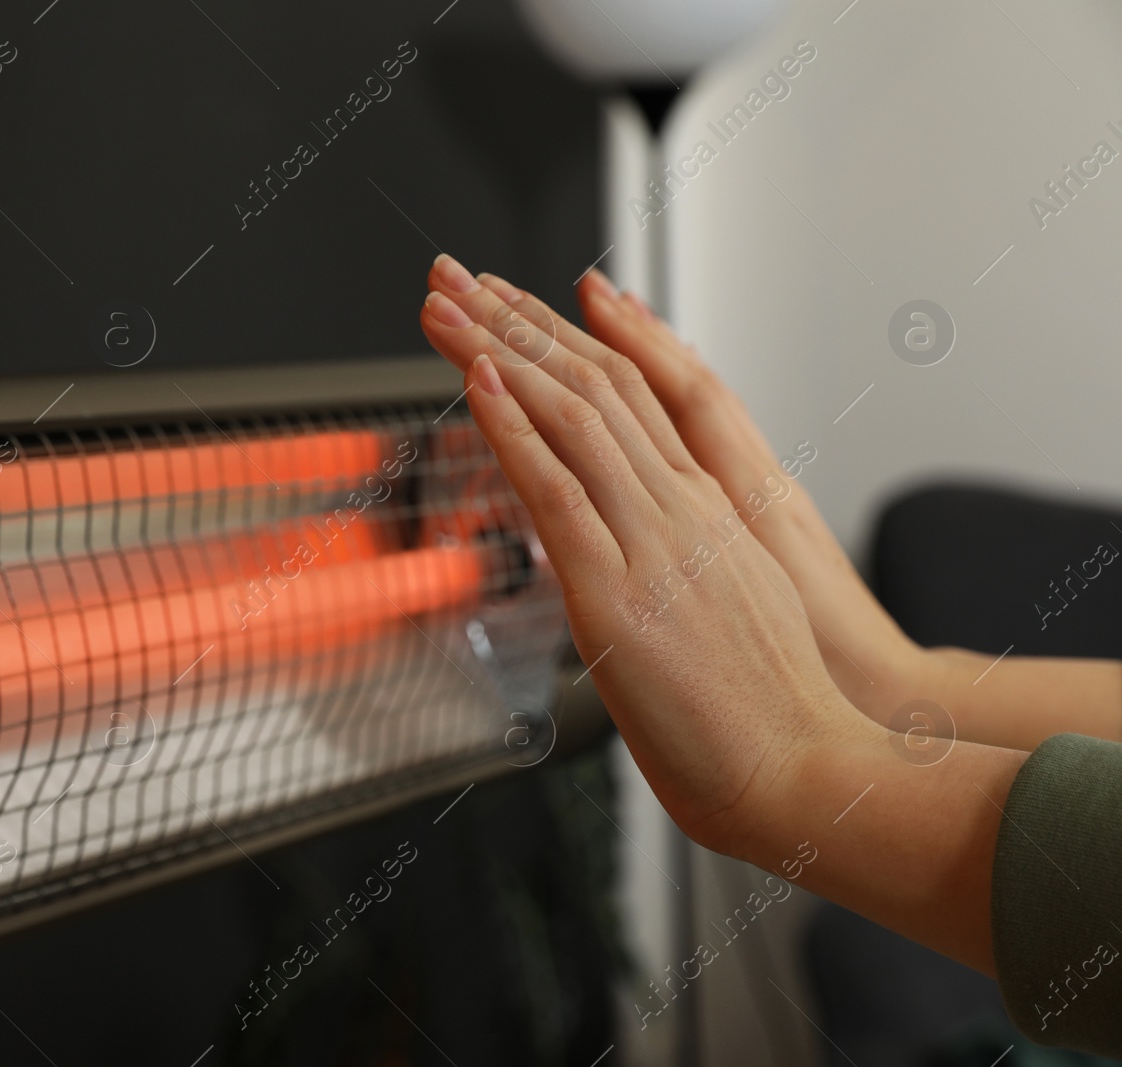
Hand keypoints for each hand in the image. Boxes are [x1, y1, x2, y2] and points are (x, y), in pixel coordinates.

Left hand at [417, 253, 876, 853]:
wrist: (810, 768)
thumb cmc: (773, 712)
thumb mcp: (736, 613)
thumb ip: (690, 569)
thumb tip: (638, 564)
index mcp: (711, 509)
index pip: (634, 395)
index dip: (572, 340)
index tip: (525, 302)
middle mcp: (682, 506)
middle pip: (593, 383)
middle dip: (518, 323)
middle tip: (459, 276)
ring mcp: (652, 540)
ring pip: (570, 415)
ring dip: (497, 352)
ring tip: (446, 302)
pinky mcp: (616, 591)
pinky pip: (557, 488)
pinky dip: (514, 430)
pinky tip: (478, 384)